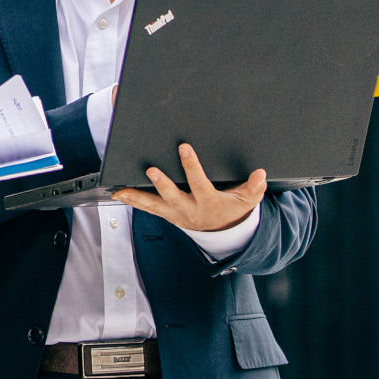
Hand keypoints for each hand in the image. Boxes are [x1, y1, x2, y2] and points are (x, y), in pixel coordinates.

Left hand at [112, 143, 264, 232]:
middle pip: (173, 197)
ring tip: (122, 190)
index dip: (191, 166)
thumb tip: (260, 174)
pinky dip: (133, 201)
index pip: (199, 183)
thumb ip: (254, 187)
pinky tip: (119, 194)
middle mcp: (189, 210)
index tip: (184, 147)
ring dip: (138, 197)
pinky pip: (148, 208)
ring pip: (154, 206)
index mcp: (209, 202)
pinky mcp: (167, 214)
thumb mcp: (248, 200)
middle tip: (151, 170)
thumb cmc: (233, 209)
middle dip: (162, 184)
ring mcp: (176, 214)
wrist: (223, 231)